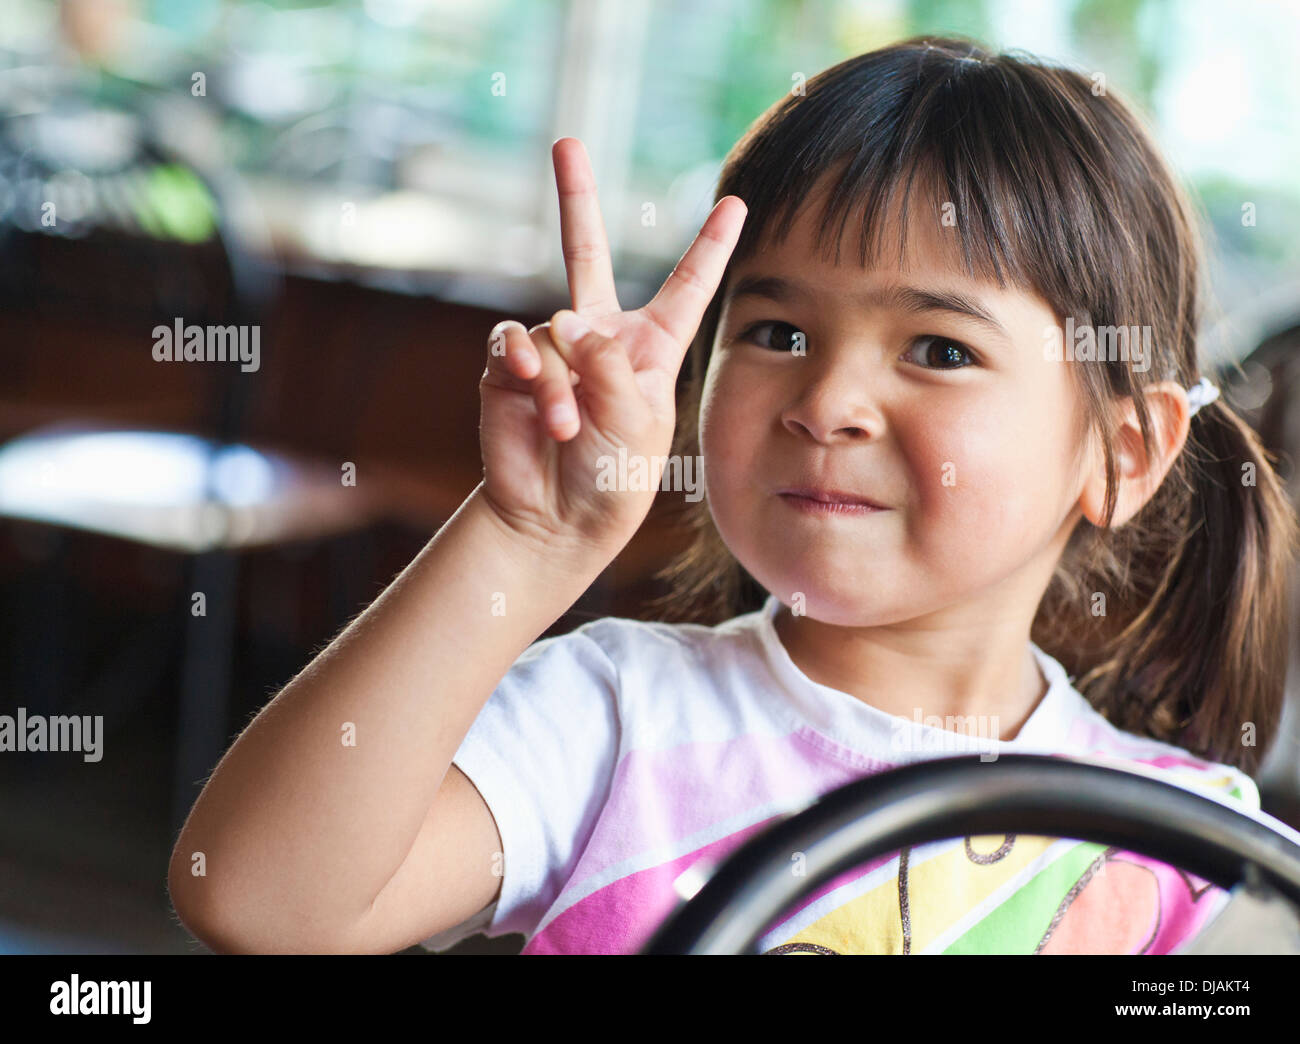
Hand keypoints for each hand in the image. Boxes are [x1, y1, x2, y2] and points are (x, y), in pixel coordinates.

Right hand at [478, 136, 745, 553]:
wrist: (555, 521)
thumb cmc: (612, 478)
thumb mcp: (635, 422)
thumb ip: (607, 364)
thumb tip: (561, 318)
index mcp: (650, 349)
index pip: (685, 287)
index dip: (709, 247)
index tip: (736, 204)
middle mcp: (600, 339)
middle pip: (587, 254)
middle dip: (575, 199)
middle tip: (566, 144)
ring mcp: (553, 351)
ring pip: (554, 325)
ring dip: (562, 378)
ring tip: (569, 426)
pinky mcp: (510, 369)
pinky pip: (514, 344)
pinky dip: (528, 372)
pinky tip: (542, 406)